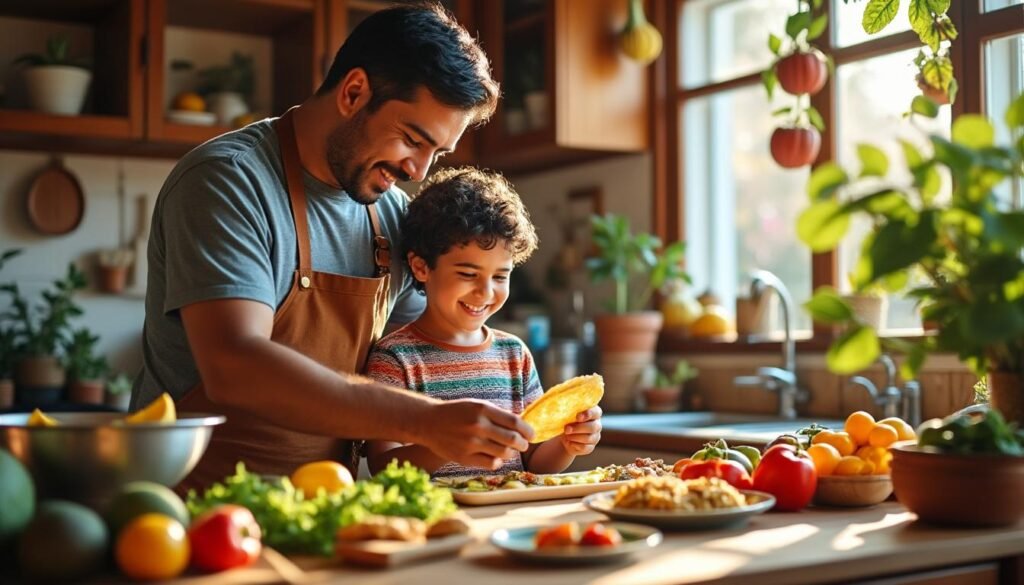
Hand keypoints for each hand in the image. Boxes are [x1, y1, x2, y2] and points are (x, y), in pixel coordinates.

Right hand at [419, 399, 533, 469]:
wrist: (428, 422)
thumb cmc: (456, 412)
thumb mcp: (476, 406)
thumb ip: (497, 415)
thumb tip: (521, 425)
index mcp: (483, 409)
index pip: (515, 422)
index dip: (528, 430)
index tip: (532, 434)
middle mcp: (478, 425)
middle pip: (513, 439)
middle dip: (523, 444)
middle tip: (523, 445)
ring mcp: (471, 443)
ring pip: (504, 453)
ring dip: (511, 453)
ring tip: (510, 451)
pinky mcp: (464, 457)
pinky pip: (491, 464)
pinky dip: (497, 462)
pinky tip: (495, 457)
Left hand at [560, 406, 601, 455]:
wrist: (565, 436)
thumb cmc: (568, 420)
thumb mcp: (569, 415)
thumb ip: (571, 412)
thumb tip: (565, 411)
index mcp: (594, 413)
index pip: (596, 412)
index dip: (588, 414)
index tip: (578, 417)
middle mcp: (597, 424)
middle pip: (593, 427)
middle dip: (578, 428)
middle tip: (567, 429)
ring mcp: (595, 437)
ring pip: (588, 438)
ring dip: (574, 437)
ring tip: (566, 435)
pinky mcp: (590, 447)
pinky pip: (584, 447)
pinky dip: (574, 444)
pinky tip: (569, 442)